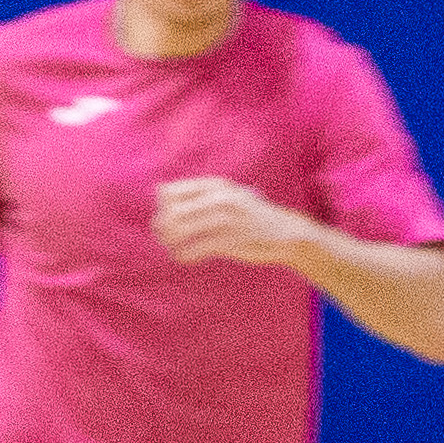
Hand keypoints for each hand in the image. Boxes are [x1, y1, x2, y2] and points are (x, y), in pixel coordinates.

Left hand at [152, 175, 319, 270]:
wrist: (286, 233)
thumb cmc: (248, 215)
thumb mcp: (225, 195)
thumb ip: (195, 193)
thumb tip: (157, 190)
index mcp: (215, 185)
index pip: (168, 193)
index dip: (162, 208)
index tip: (168, 219)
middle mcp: (219, 198)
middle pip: (170, 212)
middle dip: (162, 228)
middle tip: (166, 238)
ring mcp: (225, 219)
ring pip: (179, 231)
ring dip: (170, 242)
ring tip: (175, 248)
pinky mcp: (230, 240)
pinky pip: (194, 250)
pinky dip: (184, 256)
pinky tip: (187, 258)